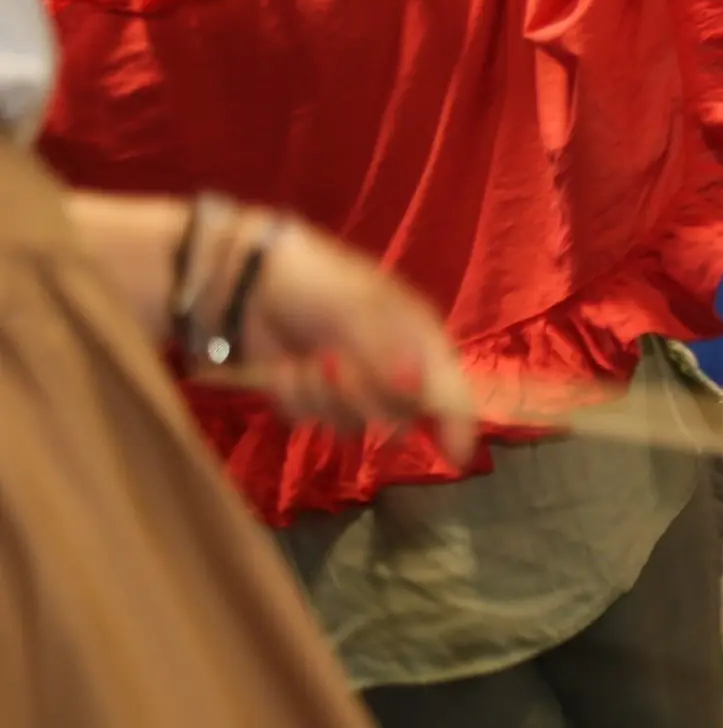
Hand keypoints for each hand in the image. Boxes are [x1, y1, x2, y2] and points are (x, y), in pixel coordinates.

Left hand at [216, 213, 475, 463]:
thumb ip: (388, 353)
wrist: (251, 278)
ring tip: (306, 360)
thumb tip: (414, 388)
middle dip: (362, 397)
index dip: (458, 424)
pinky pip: (312, 421)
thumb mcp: (360, 309)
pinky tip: (287, 366)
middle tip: (334, 363)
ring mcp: (351, 385)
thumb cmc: (319, 283)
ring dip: (322, 396)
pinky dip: (295, 396)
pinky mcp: (312, 397)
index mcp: (418, 339)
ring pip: (351, 424)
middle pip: (398, 416)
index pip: (452, 390)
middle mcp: (392, 368)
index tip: (456, 456)